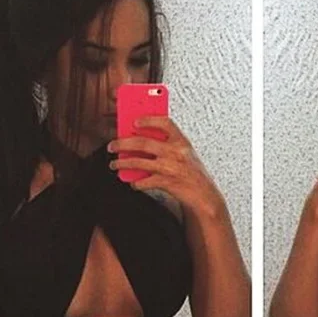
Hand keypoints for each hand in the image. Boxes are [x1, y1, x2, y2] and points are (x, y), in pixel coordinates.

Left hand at [107, 117, 223, 216]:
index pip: (165, 123)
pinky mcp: (166, 183)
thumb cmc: (194, 175)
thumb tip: (142, 140)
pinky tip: (133, 183)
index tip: (134, 121)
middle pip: (143, 142)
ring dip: (122, 163)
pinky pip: (144, 181)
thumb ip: (169, 145)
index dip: (148, 120)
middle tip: (113, 145)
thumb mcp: (186, 154)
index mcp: (182, 142)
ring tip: (115, 164)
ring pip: (138, 162)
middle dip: (123, 143)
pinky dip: (135, 183)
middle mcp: (175, 153)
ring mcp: (170, 168)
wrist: (205, 196)